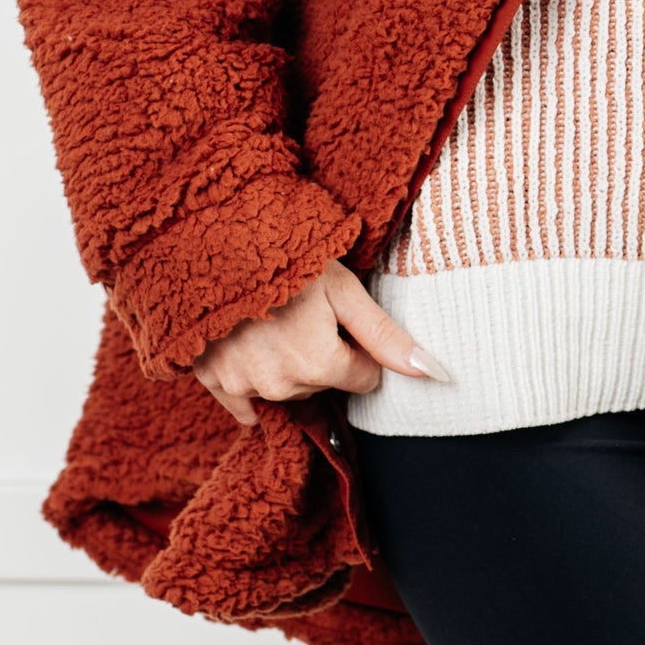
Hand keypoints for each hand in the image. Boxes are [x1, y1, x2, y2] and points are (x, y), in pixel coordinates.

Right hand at [189, 259, 438, 429]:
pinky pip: (245, 406)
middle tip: (300, 312)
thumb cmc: (284, 256)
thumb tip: (435, 373)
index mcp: (318, 363)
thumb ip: (385, 336)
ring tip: (271, 321)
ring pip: (287, 390)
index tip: (335, 317)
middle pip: (323, 385)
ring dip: (286, 366)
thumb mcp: (342, 288)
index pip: (363, 378)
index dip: (355, 346)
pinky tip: (249, 349)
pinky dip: (252, 382)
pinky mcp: (213, 382)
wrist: (210, 238)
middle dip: (320, 356)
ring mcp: (243, 386)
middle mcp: (281, 384)